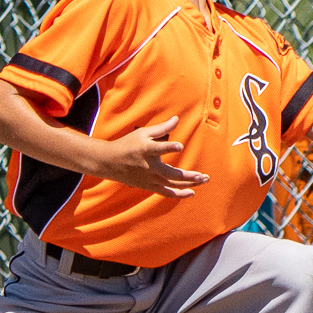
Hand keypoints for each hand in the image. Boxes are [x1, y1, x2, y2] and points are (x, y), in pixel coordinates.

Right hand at [93, 115, 207, 197]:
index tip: (180, 146)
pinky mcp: (149, 186)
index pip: (158, 149)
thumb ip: (162, 128)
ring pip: (172, 185)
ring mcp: (149, 179)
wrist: (109, 162)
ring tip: (203, 180)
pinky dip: (179, 194)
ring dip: (189, 185)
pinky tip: (192, 192)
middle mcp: (149, 167)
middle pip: (171, 174)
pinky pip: (166, 193)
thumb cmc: (128, 144)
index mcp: (146, 150)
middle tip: (203, 176)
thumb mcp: (143, 133)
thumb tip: (177, 119)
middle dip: (189, 176)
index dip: (169, 147)